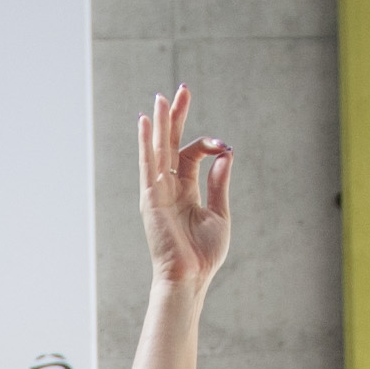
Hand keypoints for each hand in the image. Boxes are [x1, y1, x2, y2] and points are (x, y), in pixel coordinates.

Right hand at [138, 84, 231, 289]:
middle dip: (176, 117)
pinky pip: (148, 165)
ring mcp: (158, 192)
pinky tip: (145, 122)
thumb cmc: (203, 255)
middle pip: (171, 144)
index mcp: (185, 190)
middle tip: (182, 90)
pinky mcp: (151, 198)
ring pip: (159, 150)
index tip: (224, 148)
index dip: (209, 144)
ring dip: (160, 123)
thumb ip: (218, 184)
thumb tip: (224, 156)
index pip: (191, 154)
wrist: (189, 278)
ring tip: (162, 98)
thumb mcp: (219, 213)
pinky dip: (146, 142)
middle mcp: (169, 187)